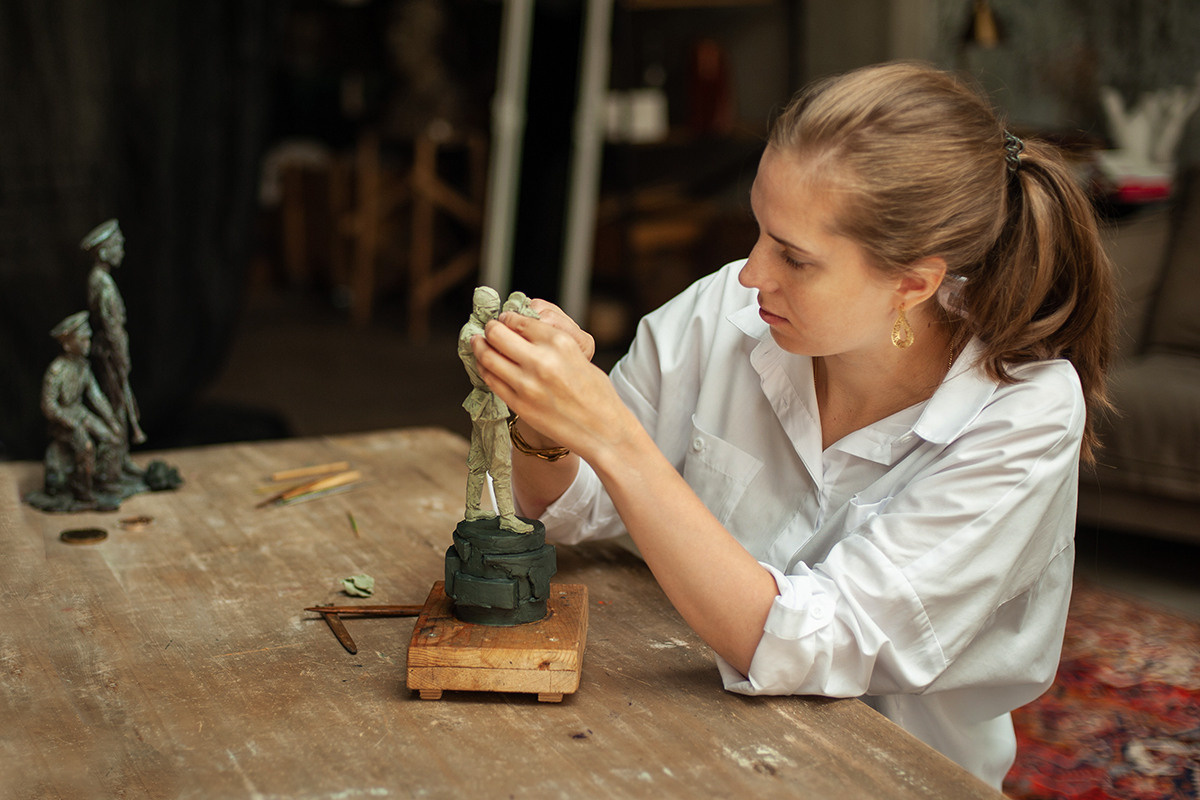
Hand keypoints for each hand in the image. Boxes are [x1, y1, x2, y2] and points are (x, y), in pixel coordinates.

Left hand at [472, 309, 627, 463]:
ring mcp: (527, 384)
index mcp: (560, 342)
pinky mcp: (519, 404)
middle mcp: (541, 361)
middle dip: (489, 329)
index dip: (506, 318)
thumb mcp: (577, 355)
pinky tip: (485, 364)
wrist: (602, 430)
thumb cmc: (595, 392)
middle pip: (497, 334)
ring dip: (480, 346)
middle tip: (487, 329)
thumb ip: (549, 341)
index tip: (503, 319)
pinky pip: (491, 379)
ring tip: (479, 343)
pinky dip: (484, 368)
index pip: (518, 320)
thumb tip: (518, 328)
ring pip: (488, 357)